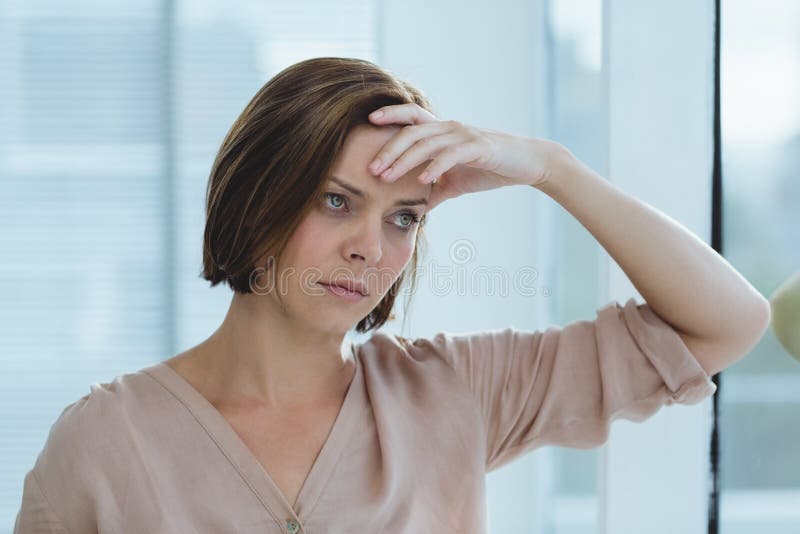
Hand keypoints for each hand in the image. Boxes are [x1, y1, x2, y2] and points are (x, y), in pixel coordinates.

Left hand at [367, 103, 563, 210]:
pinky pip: (451, 154)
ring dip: (404, 160)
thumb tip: (414, 212)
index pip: (411, 117)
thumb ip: (433, 193)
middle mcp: (450, 127)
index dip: (390, 114)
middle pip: (411, 132)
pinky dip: (435, 166)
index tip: (368, 122)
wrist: (526, 164)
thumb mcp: (455, 184)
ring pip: (427, 143)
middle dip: (388, 150)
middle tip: (371, 169)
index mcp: (442, 131)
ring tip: (387, 176)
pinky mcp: (478, 146)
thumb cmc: (488, 169)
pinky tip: (423, 180)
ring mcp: (464, 135)